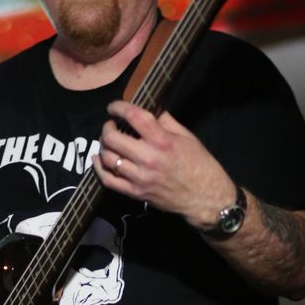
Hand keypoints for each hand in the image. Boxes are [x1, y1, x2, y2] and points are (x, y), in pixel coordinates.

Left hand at [93, 100, 235, 227]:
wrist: (205, 198)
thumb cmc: (200, 164)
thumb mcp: (187, 137)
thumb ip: (166, 122)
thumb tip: (150, 110)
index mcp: (162, 141)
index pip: (134, 117)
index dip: (118, 107)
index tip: (113, 107)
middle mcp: (148, 158)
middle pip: (113, 138)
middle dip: (107, 127)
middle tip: (111, 125)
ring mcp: (139, 177)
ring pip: (108, 158)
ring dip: (104, 146)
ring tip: (108, 141)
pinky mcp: (135, 192)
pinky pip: (108, 180)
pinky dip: (99, 168)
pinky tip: (99, 159)